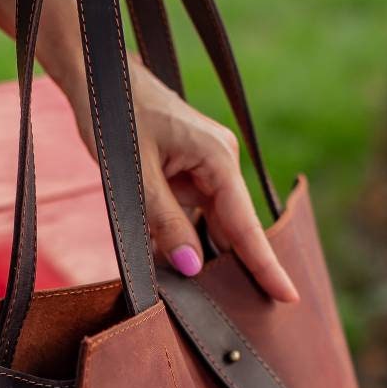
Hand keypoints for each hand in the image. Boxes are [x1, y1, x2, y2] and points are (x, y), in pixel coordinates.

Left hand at [121, 61, 298, 301]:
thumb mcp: (136, 176)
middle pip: (233, 230)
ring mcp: (206, 168)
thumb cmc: (115, 114)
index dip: (264, 265)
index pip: (245, 225)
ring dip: (197, 252)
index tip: (289, 296)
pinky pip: (193, 214)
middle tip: (233, 313)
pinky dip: (182, 236)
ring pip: (210, 225)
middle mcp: (220, 164)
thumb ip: (164, 223)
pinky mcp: (189, 171)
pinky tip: (167, 257)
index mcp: (218, 159)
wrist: (98, 74)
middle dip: (229, 269)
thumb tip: (191, 267)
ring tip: (190, 289)